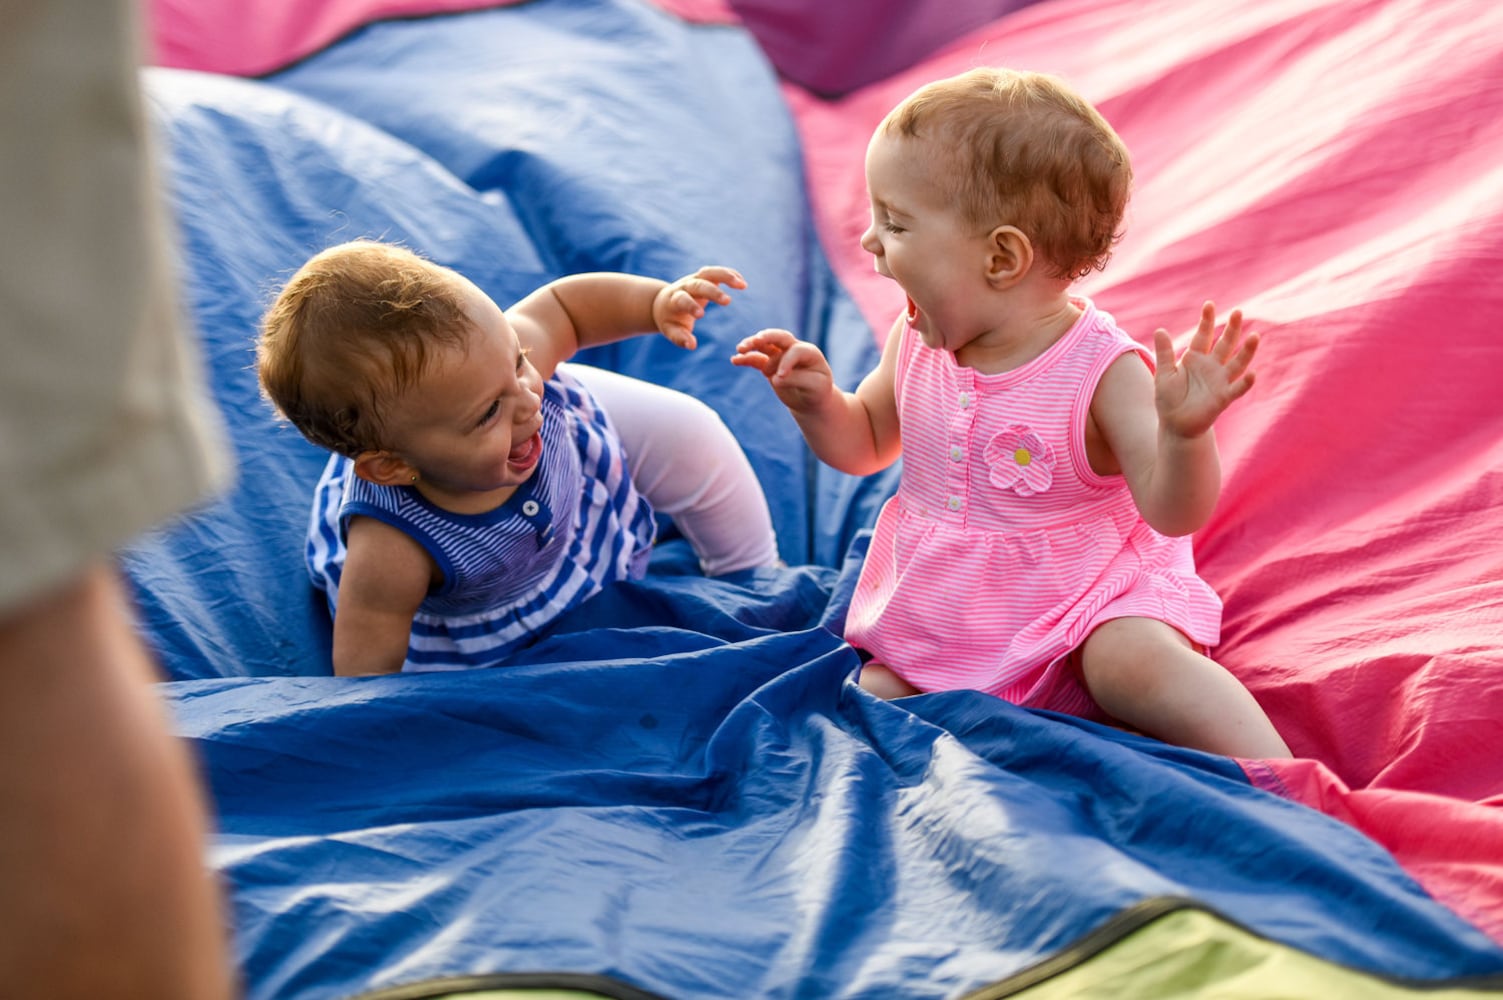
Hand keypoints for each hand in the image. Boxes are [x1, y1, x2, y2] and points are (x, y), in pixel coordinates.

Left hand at [654, 265, 746, 348]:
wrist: (664, 302)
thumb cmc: (670, 320)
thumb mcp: (671, 330)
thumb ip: (680, 337)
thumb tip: (692, 346)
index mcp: (674, 300)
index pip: (682, 300)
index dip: (691, 306)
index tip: (701, 315)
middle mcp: (684, 286)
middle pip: (698, 284)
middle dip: (712, 291)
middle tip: (728, 301)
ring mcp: (694, 279)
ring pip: (709, 272)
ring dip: (726, 276)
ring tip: (742, 285)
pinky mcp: (704, 276)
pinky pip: (717, 272)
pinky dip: (730, 274)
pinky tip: (742, 283)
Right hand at [731, 328, 834, 412]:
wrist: (811, 400)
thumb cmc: (817, 391)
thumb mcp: (814, 386)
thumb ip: (797, 379)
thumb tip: (776, 377)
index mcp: (809, 352)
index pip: (794, 351)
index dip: (786, 362)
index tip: (780, 378)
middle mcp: (794, 349)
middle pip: (779, 337)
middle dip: (767, 336)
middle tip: (757, 339)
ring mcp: (780, 355)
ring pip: (764, 345)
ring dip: (752, 344)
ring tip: (740, 349)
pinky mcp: (769, 365)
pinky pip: (756, 359)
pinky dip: (745, 359)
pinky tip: (734, 360)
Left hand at [1153, 301, 1258, 438]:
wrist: (1175, 424)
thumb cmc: (1169, 399)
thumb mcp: (1163, 374)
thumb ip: (1164, 353)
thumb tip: (1160, 330)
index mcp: (1195, 358)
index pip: (1203, 335)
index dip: (1206, 321)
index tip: (1209, 304)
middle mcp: (1211, 366)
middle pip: (1225, 344)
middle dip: (1232, 329)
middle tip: (1238, 312)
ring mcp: (1220, 381)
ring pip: (1237, 363)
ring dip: (1246, 351)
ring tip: (1254, 337)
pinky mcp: (1223, 397)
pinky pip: (1237, 389)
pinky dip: (1245, 383)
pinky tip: (1252, 374)